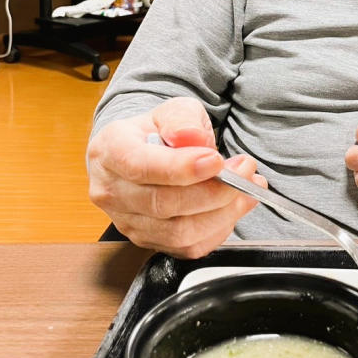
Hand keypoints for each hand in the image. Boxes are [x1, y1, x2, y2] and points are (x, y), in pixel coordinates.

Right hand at [87, 97, 266, 257]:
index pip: (141, 166)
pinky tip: (234, 206)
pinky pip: (188, 248)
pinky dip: (219, 229)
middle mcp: (112, 191)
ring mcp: (127, 222)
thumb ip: (182, 119)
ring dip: (222, 213)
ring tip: (247, 188)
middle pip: (163, 204)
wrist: (144, 152)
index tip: (216, 160)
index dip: (182, 168)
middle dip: (213, 190)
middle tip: (245, 171)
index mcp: (110, 151)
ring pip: (179, 232)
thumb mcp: (172, 110)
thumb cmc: (157, 131)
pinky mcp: (148, 242)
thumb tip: (192, 138)